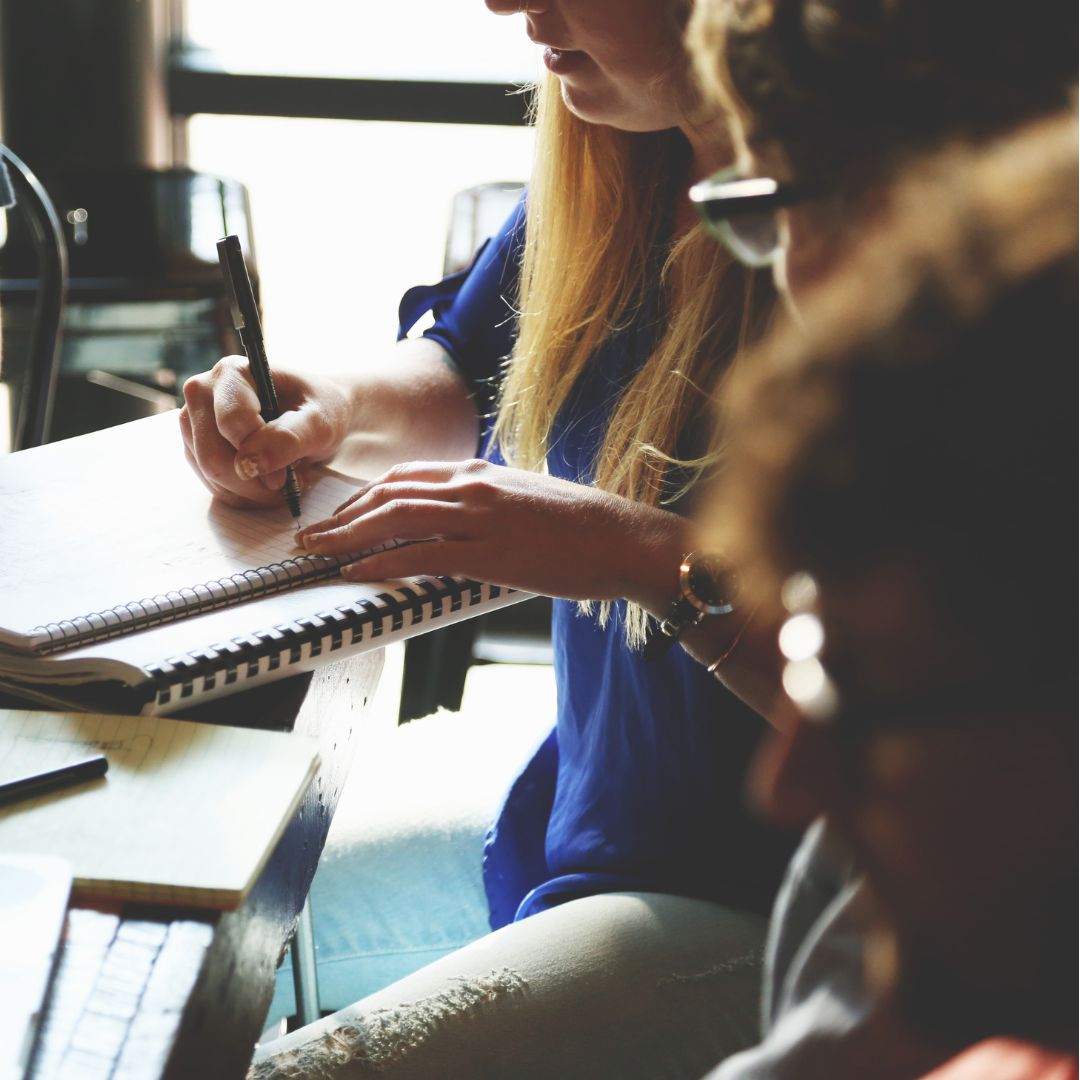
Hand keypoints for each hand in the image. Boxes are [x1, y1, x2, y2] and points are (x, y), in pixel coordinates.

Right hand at [179, 356, 353, 507]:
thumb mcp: (320, 423)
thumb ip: (288, 438)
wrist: (317, 415)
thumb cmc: (322, 410)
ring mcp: (195, 422)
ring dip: (252, 492)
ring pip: (211, 476)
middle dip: (254, 482)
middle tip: (290, 484)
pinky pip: (214, 486)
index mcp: (232, 373)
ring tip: (285, 481)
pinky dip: (245, 495)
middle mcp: (204, 393)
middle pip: (212, 455)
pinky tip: (269, 484)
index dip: (260, 455)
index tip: (289, 473)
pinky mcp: (197, 448)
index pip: (231, 423)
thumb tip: (248, 464)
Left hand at [296, 459, 689, 604]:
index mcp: (481, 473)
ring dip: (347, 536)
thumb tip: (464, 522)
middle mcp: (473, 486)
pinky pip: (421, 554)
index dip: (364, 496)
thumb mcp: (528, 500)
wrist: (624, 537)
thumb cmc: (583, 526)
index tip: (341, 514)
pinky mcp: (489, 551)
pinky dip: (381, 562)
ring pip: (396, 519)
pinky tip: (355, 572)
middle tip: (311, 535)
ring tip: (317, 552)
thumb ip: (490, 504)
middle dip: (342, 515)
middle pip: (389, 493)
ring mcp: (479, 517)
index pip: (406, 477)